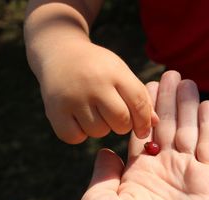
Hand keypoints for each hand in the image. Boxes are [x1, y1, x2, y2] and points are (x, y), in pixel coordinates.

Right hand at [37, 39, 156, 143]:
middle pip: (120, 121)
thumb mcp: (122, 74)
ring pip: (98, 131)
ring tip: (94, 112)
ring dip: (100, 128)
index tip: (143, 130)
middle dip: (123, 126)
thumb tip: (154, 123)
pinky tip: (79, 119)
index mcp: (115, 73)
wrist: (60, 54)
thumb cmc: (99, 68)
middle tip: (116, 118)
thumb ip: (140, 98)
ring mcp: (73, 97)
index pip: (139, 103)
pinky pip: (75, 137)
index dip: (144, 121)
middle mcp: (94, 84)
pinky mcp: (54, 110)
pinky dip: (79, 134)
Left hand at [78, 71, 208, 199]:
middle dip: (168, 101)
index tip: (146, 85)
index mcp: (136, 178)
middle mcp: (163, 175)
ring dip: (189, 106)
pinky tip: (208, 104)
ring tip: (187, 80)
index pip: (141, 135)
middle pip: (166, 128)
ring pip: (190, 132)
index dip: (144, 110)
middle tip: (171, 74)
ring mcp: (189, 178)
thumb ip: (102, 174)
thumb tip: (105, 150)